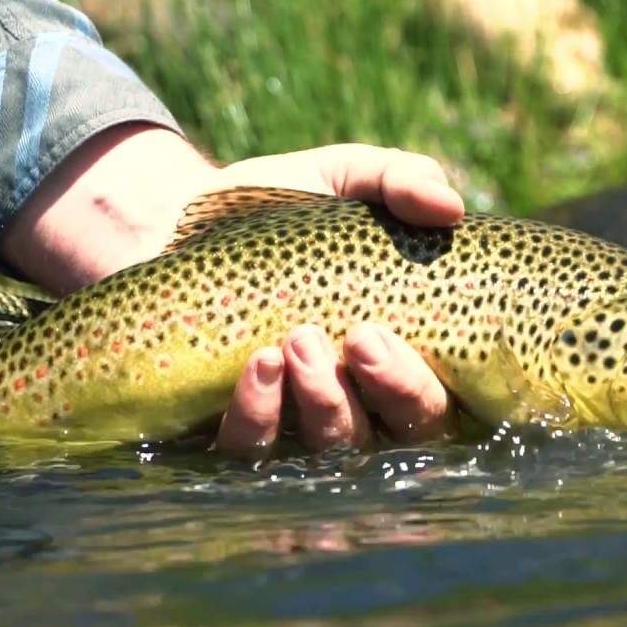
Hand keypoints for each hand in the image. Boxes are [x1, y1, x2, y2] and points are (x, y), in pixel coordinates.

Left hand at [0, 126, 462, 456]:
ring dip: (324, 401)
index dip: (418, 386)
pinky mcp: (234, 429)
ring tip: (296, 340)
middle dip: (387, 392)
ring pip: (330, 447)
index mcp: (399, 358)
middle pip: (394, 436)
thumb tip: (452, 206)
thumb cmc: (278, 205)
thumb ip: (401, 181)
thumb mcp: (343, 177)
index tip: (384, 331)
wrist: (175, 219)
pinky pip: (254, 449)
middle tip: (358, 338)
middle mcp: (358, 402)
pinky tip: (257, 366)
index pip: (434, 404)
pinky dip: (260, 415)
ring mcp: (297, 424)